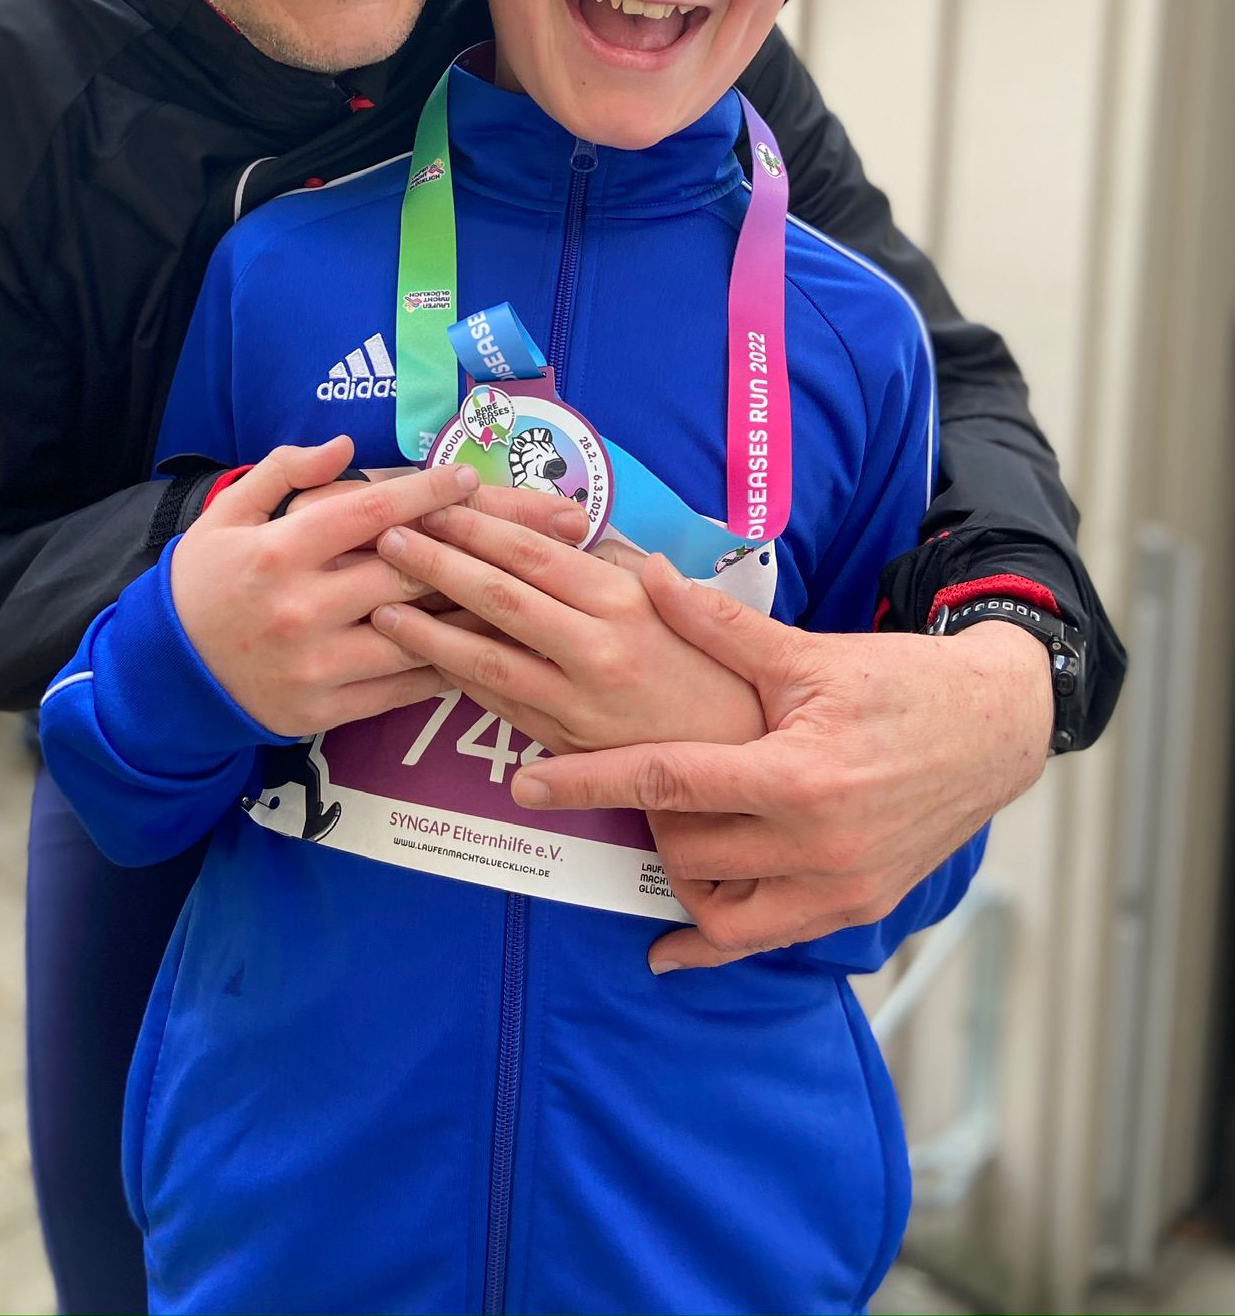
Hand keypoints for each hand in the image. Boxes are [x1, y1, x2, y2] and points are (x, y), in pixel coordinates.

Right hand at [171, 439, 482, 735]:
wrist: (165, 675)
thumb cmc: (203, 584)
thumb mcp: (227, 514)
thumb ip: (283, 471)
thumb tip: (345, 445)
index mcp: (280, 551)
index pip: (371, 513)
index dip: (427, 493)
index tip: (466, 477)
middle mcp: (301, 608)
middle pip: (405, 575)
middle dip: (463, 551)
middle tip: (506, 534)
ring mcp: (315, 666)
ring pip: (414, 637)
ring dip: (465, 615)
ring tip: (507, 592)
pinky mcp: (323, 712)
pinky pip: (401, 691)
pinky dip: (444, 669)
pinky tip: (476, 649)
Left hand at [370, 505, 763, 754]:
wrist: (742, 753)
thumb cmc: (713, 664)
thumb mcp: (676, 599)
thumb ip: (615, 566)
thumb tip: (560, 529)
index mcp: (623, 600)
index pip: (534, 553)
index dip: (477, 526)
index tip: (434, 504)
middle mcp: (597, 649)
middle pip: (500, 598)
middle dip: (438, 565)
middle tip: (386, 538)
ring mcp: (578, 703)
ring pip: (488, 660)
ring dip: (428, 631)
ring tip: (381, 606)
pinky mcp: (567, 745)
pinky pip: (501, 706)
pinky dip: (458, 681)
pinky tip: (421, 662)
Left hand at [505, 556, 1051, 972]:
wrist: (996, 729)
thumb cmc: (901, 682)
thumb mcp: (808, 652)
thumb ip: (720, 625)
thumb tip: (643, 575)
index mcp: (796, 775)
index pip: (667, 783)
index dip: (589, 783)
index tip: (526, 787)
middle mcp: (816, 845)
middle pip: (685, 848)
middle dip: (647, 815)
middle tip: (634, 776)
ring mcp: (838, 888)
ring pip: (717, 907)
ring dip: (679, 871)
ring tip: (670, 828)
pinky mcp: (855, 909)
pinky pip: (763, 942)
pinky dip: (711, 942)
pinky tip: (668, 948)